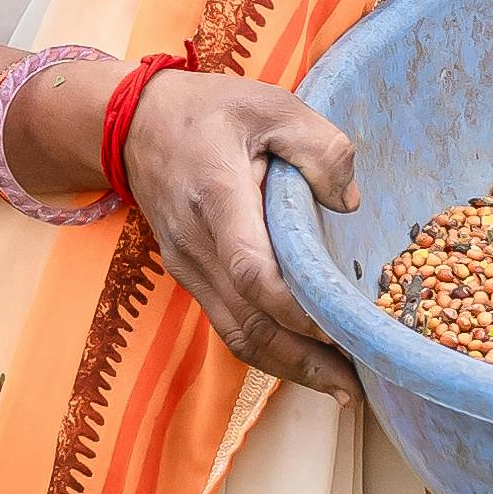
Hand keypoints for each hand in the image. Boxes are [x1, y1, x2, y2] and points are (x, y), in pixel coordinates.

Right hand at [117, 69, 370, 396]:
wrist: (132, 123)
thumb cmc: (208, 111)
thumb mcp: (270, 104)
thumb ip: (318, 145)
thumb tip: (350, 201)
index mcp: (218, 197)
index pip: (252, 269)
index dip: (296, 309)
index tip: (343, 328)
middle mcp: (196, 245)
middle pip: (248, 323)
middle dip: (306, 361)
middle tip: (360, 386)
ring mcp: (188, 267)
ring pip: (237, 336)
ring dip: (291, 369)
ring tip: (343, 389)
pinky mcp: (190, 276)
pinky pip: (229, 325)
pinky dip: (270, 351)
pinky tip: (308, 362)